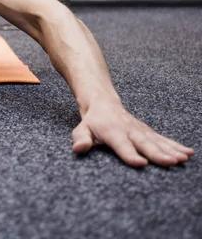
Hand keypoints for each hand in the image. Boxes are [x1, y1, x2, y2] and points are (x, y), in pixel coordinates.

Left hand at [72, 105, 193, 166]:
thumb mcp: (81, 129)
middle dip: (158, 153)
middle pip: (144, 144)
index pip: (122, 146)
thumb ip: (81, 139)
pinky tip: (188, 153)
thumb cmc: (92, 122)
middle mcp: (129, 130)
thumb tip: (78, 149)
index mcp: (112, 132)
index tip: (141, 163)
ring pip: (157, 141)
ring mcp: (141, 130)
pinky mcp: (148, 132)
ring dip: (171, 150)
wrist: (103, 103)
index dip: (130, 155)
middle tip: (171, 162)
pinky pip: (163, 139)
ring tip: (183, 159)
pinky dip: (176, 145)